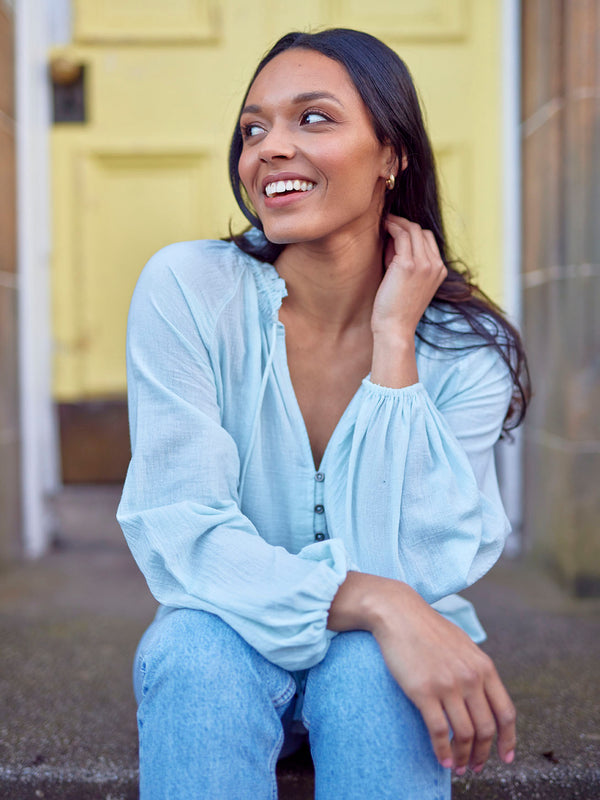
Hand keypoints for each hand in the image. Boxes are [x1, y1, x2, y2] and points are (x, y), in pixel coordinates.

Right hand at [329, 573, 515, 772]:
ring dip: (463, 757)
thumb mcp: (463, 645)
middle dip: (483, 754)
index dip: (508, 740)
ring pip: (465, 735)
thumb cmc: (428, 629)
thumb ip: (477, 670)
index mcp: (484, 667)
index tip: (506, 757)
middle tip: (476, 767)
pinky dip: (442, 752)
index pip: (506, 713)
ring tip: (458, 767)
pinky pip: (439, 731)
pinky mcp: (424, 691)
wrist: (399, 613)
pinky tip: (441, 760)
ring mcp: (448, 685)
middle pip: (486, 729)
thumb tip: (485, 697)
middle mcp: (470, 678)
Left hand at [371, 215, 446, 337]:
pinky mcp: (408, 264)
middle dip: (403, 224)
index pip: (428, 240)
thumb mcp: (408, 283)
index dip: (411, 233)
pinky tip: (382, 226)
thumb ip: (406, 262)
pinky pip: (402, 234)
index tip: (394, 232)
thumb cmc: (396, 309)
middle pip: (421, 231)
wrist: (395, 329)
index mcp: (440, 271)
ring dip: (397, 222)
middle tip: (386, 223)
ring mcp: (424, 264)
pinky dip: (392, 226)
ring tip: (383, 222)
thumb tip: (393, 241)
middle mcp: (436, 266)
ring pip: (412, 229)